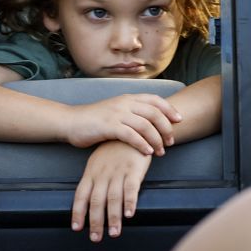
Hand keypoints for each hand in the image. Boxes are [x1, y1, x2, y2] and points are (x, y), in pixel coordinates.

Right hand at [66, 94, 182, 154]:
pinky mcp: (108, 126)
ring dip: (156, 139)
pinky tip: (147, 152)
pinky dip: (142, 144)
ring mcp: (116, 114)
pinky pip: (131, 135)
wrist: (71, 122)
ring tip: (161, 152)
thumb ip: (132, 114)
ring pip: (145, 125)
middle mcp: (124, 103)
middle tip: (171, 142)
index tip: (179, 120)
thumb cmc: (95, 121)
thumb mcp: (116, 111)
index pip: (155, 99)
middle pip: (154, 113)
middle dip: (166, 128)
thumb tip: (152, 122)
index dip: (169, 109)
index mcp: (128, 98)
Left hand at [73, 141, 153, 241]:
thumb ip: (94, 180)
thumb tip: (88, 200)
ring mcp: (118, 172)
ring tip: (114, 233)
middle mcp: (103, 174)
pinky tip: (129, 214)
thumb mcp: (98, 162)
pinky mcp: (133, 170)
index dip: (78, 212)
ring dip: (113, 218)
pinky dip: (130, 202)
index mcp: (92, 173)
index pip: (81, 195)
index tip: (77, 228)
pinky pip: (131, 188)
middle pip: (96, 201)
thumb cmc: (115, 148)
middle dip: (95, 222)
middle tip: (96, 238)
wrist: (132, 130)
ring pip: (113, 198)